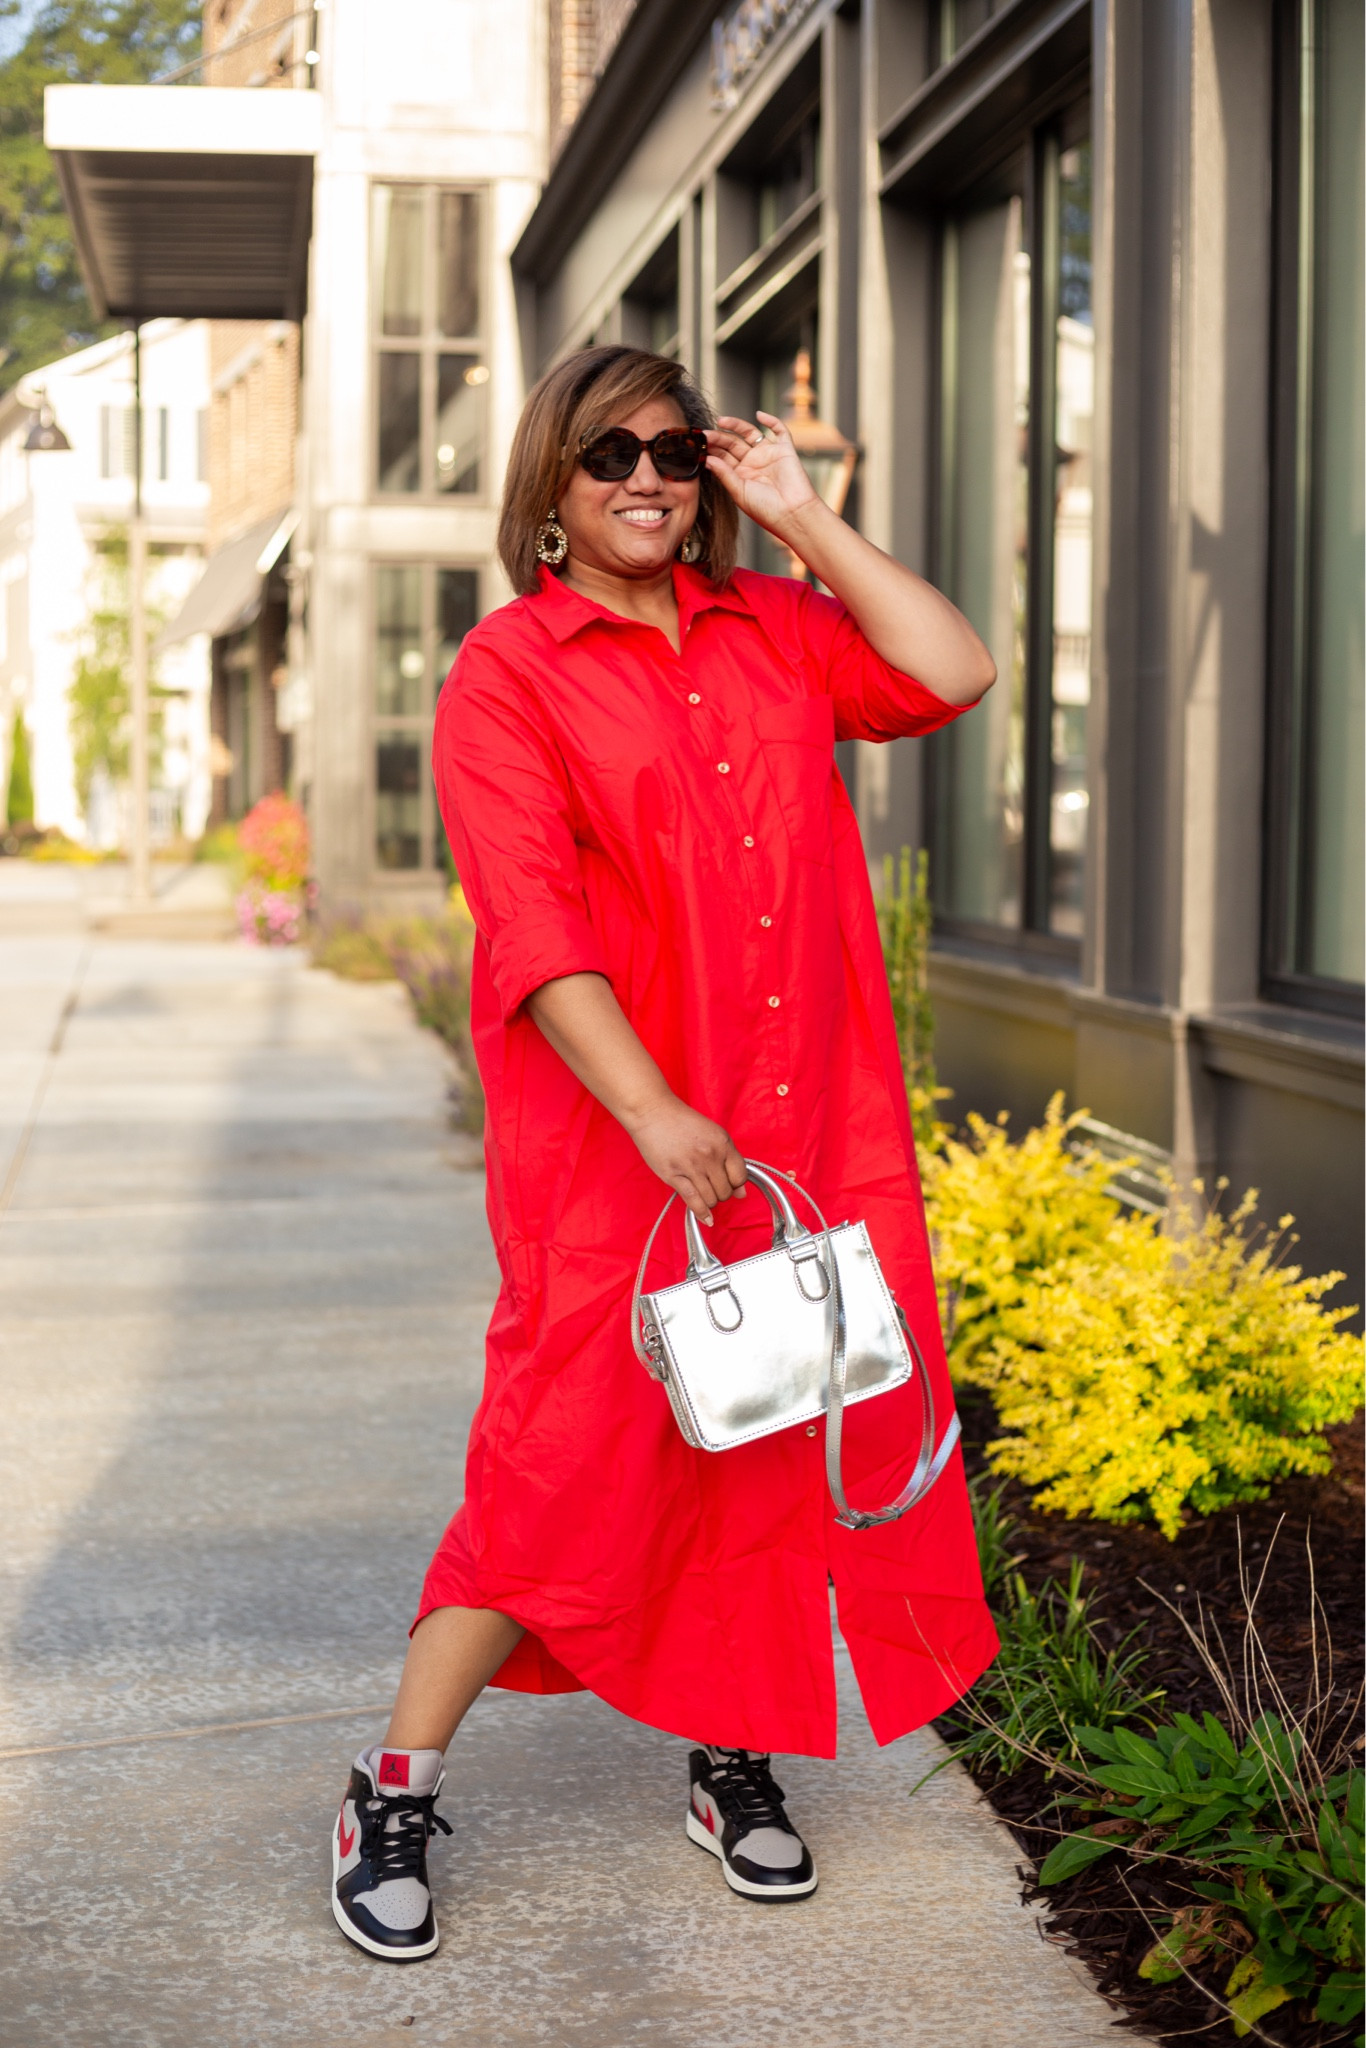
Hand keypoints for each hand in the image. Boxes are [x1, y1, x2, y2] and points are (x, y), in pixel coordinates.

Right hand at [623, 1096, 746, 1223]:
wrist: (653, 1113)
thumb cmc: (681, 1121)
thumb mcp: (712, 1133)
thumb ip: (728, 1159)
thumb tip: (742, 1190)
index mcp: (722, 1142)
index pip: (740, 1175)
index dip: (736, 1184)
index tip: (729, 1184)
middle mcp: (710, 1155)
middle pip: (726, 1191)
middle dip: (721, 1194)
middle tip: (712, 1186)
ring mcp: (692, 1166)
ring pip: (711, 1198)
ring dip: (710, 1202)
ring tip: (704, 1193)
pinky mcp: (674, 1176)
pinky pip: (693, 1201)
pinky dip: (702, 1213)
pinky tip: (706, 1218)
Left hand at [706, 412, 820, 539]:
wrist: (792, 514)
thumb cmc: (766, 510)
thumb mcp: (739, 492)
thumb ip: (724, 473)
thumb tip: (707, 459)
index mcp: (741, 475)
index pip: (723, 456)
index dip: (711, 449)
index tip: (698, 444)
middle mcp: (753, 463)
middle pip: (733, 443)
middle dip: (719, 437)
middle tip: (706, 434)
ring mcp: (768, 454)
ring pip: (750, 433)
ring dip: (736, 425)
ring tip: (721, 421)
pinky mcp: (785, 450)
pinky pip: (779, 430)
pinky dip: (771, 420)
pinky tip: (759, 415)